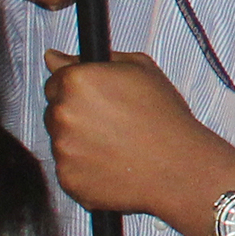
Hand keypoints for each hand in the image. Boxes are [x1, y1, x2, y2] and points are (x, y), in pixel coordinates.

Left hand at [41, 51, 234, 224]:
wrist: (180, 167)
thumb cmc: (166, 118)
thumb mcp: (141, 70)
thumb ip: (92, 60)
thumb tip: (54, 57)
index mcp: (78, 82)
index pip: (55, 81)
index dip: (77, 89)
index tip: (97, 99)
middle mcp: (64, 113)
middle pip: (55, 112)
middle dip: (77, 115)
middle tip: (113, 123)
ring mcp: (62, 148)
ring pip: (61, 141)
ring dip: (81, 142)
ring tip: (118, 145)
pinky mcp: (66, 177)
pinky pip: (68, 169)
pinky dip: (85, 168)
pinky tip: (113, 163)